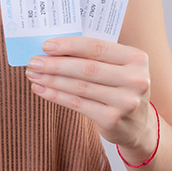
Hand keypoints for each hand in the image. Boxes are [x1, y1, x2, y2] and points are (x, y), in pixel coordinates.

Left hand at [26, 37, 157, 161]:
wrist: (138, 125)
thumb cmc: (120, 87)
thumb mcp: (118, 67)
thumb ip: (94, 56)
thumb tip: (52, 48)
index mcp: (136, 58)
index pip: (97, 47)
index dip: (69, 46)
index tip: (46, 46)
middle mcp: (135, 79)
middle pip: (86, 68)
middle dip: (55, 64)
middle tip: (33, 62)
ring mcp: (125, 101)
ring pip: (79, 87)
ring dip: (52, 80)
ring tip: (33, 75)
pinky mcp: (113, 120)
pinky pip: (77, 104)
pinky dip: (56, 96)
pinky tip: (41, 89)